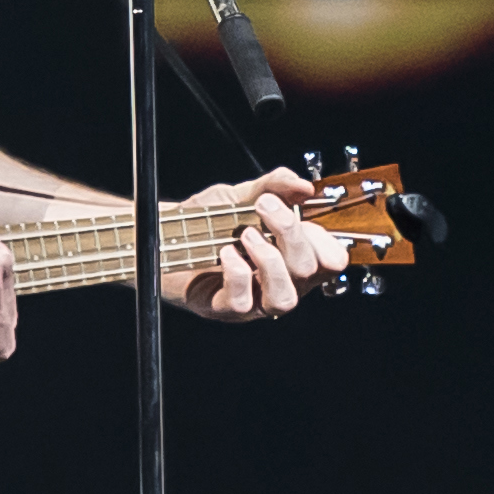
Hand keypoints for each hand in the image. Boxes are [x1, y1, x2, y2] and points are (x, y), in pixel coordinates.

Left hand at [167, 168, 351, 323]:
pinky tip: (225, 253)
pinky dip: (237, 275)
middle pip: (308, 272)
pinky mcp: (222, 307)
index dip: (324, 238)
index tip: (300, 209)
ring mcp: (253, 299)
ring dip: (269, 262)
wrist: (162, 234)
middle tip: (264, 208)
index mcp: (291, 256)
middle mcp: (278, 281)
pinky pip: (243, 303)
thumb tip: (304, 186)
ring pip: (284, 298)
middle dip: (290, 233)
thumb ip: (274, 186)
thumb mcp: (241, 195)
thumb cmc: (204, 221)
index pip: (331, 260)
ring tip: (246, 236)